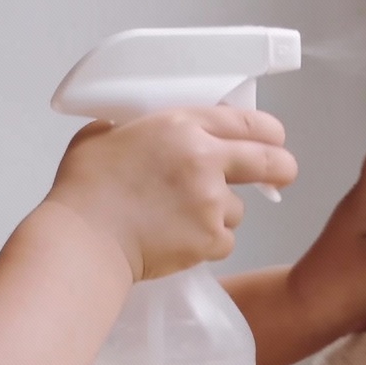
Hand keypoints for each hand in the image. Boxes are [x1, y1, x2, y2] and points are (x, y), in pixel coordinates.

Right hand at [43, 106, 297, 279]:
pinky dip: (206, 243)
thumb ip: (133, 127)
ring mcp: (211, 201)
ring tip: (180, 218)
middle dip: (281, 169)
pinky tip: (176, 240)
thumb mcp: (103, 134)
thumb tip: (137, 130)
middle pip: (271, 161)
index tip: (273, 140)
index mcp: (181, 125)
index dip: (267, 132)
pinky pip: (223, 241)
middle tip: (278, 176)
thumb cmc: (85, 188)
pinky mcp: (210, 239)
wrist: (84, 240)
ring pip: (238, 209)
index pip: (247, 121)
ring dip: (219, 214)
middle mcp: (205, 159)